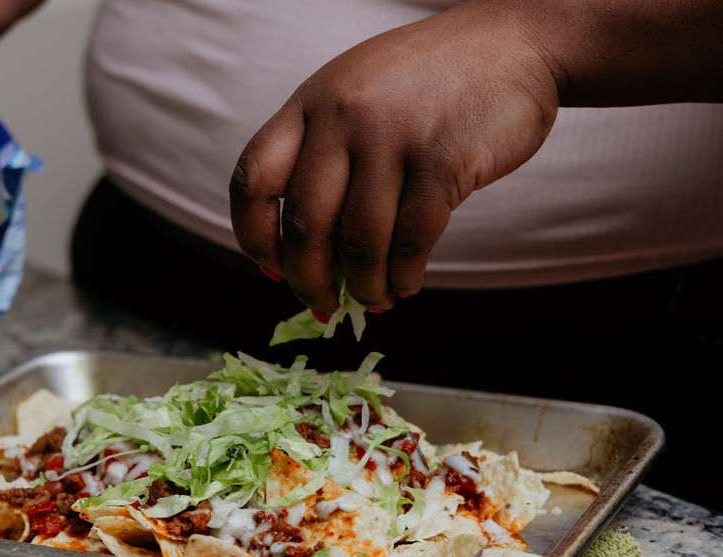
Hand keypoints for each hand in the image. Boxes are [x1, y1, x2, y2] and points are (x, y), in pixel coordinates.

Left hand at [229, 1, 561, 313]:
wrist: (514, 43)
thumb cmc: (428, 81)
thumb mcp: (355, 94)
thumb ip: (323, 154)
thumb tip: (302, 250)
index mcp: (310, 102)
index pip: (253, 179)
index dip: (254, 235)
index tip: (271, 266)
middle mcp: (342, 117)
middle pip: (304, 225)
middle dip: (308, 279)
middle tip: (322, 302)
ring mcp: (392, 137)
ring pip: (360, 243)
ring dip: (363, 286)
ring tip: (374, 298)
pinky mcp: (442, 161)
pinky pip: (411, 240)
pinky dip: (405, 274)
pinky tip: (406, 283)